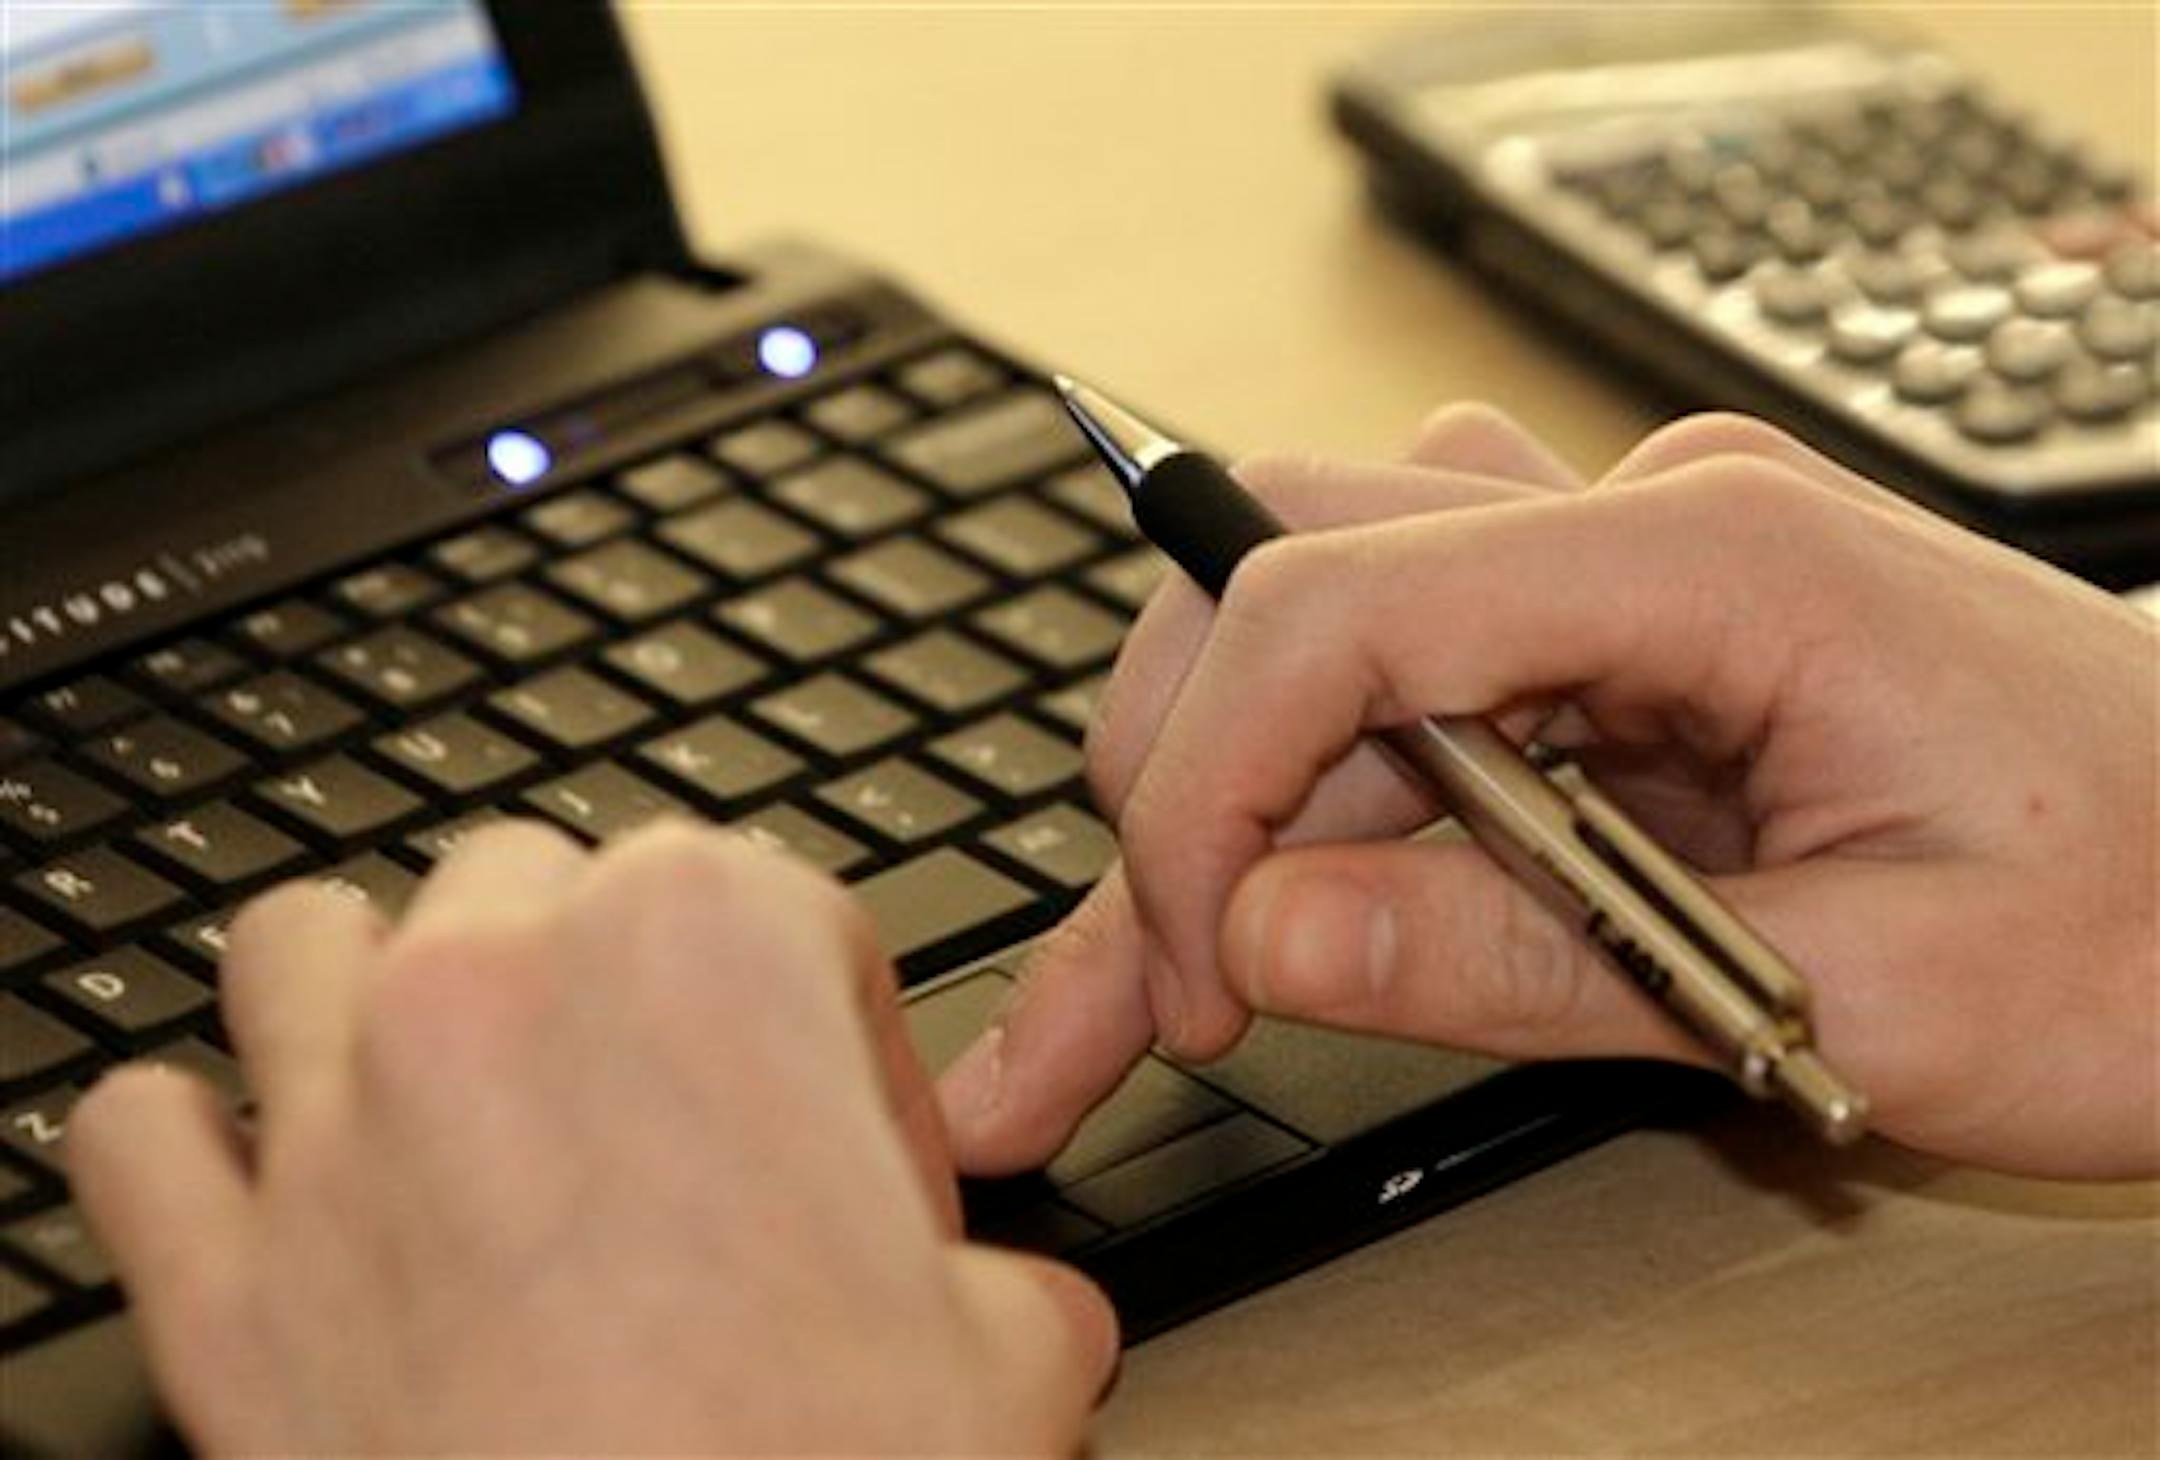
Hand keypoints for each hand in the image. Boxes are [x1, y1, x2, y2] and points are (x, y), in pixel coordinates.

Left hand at [68, 822, 1115, 1455]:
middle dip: (606, 988)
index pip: (787, 909)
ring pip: (304, 945)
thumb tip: (1000, 1302)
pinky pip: (139, 1138)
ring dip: (370, 999)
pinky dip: (200, 1155)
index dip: (843, 1040)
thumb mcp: (1010, 1354)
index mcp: (710, 953)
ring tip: (454, 1104)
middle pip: (536, 883)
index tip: (851, 1146)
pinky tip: (288, 1206)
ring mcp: (338, 1131)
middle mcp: (499, 998)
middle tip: (671, 1132)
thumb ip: (1002, 1275)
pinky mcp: (222, 1289)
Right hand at [939, 408, 2158, 1179]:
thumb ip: (1534, 961)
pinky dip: (1339, 797)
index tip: (1191, 962)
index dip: (1214, 779)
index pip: (1347, 596)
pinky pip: (1415, 676)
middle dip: (1188, 770)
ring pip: (1328, 615)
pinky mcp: (1621, 637)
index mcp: (1719, 553)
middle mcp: (1650, 518)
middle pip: (1293, 564)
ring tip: (1227, 971)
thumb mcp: (1855, 993)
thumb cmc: (2148, 933)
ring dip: (1250, 786)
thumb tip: (1268, 937)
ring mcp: (1630, 566)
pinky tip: (1343, 906)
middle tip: (1173, 979)